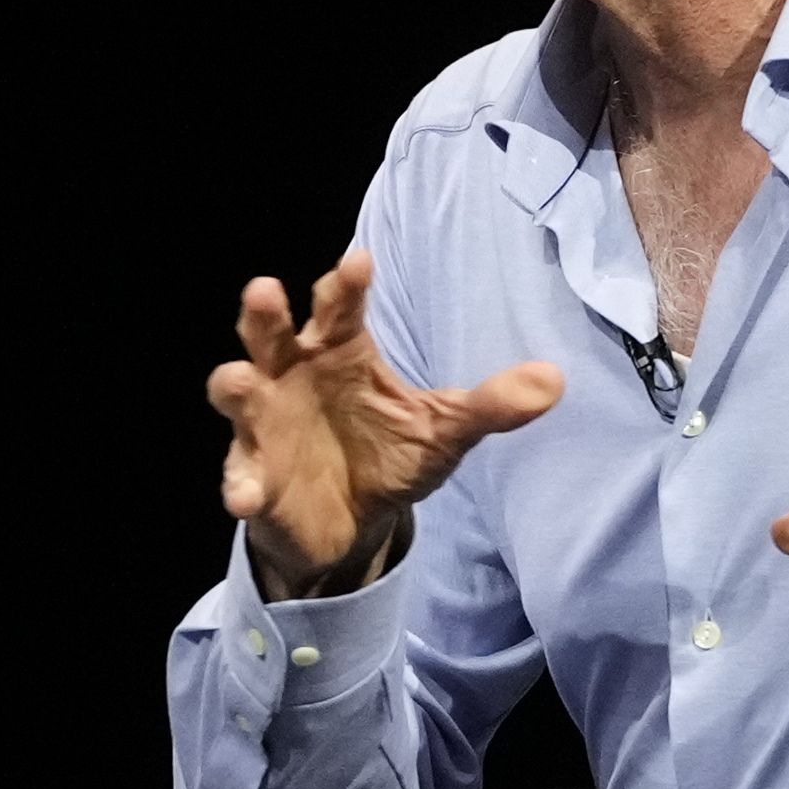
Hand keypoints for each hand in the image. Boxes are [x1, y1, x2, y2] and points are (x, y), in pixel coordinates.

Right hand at [207, 251, 565, 593]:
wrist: (352, 525)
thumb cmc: (388, 455)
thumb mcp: (444, 430)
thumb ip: (492, 405)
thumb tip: (556, 379)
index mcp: (340, 352)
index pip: (338, 308)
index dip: (344, 285)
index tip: (359, 263)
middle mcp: (293, 376)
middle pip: (270, 333)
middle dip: (264, 313)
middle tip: (266, 290)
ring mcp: (265, 424)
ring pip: (235, 392)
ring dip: (233, 384)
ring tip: (237, 381)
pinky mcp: (253, 475)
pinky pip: (239, 475)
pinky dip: (240, 484)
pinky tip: (247, 496)